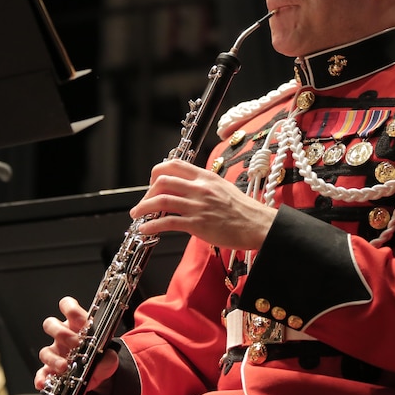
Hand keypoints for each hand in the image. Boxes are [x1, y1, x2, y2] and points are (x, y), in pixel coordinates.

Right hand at [34, 296, 118, 391]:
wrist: (99, 376)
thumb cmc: (101, 356)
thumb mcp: (109, 354)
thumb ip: (108, 355)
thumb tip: (106, 357)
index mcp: (76, 324)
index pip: (68, 307)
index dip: (72, 310)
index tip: (83, 321)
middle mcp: (63, 337)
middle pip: (51, 325)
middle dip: (62, 333)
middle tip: (76, 344)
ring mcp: (55, 353)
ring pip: (45, 351)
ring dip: (54, 359)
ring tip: (64, 366)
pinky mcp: (51, 371)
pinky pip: (42, 373)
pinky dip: (42, 378)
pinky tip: (44, 383)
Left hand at [130, 159, 275, 249]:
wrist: (258, 225)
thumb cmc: (244, 210)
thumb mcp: (223, 188)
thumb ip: (204, 186)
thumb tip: (187, 188)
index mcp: (206, 176)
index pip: (174, 164)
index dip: (157, 173)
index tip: (152, 184)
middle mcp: (200, 187)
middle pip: (162, 180)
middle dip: (147, 192)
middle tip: (144, 203)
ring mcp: (198, 205)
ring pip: (160, 200)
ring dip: (143, 208)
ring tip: (136, 215)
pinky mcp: (198, 224)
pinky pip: (167, 222)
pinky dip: (151, 226)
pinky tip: (145, 230)